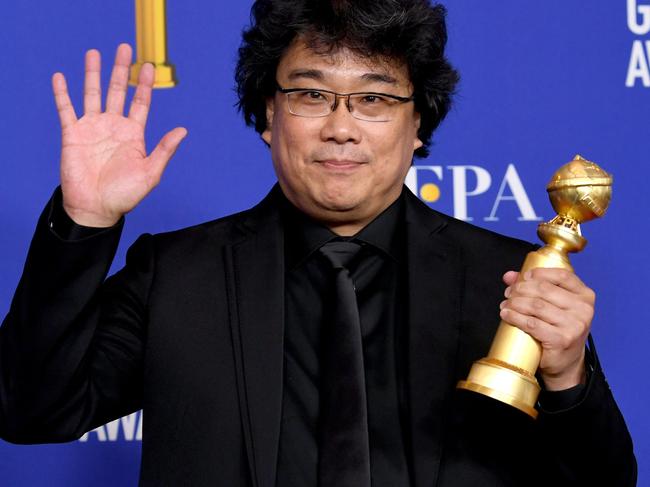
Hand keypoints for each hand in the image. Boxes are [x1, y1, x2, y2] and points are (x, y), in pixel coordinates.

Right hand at [52, 43, 186, 226]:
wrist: (96, 208)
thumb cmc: (125, 195)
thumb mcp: (150, 172)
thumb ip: (164, 150)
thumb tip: (184, 130)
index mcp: (133, 135)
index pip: (140, 103)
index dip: (144, 84)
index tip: (148, 66)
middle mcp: (113, 127)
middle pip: (118, 91)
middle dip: (121, 70)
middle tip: (124, 47)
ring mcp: (93, 128)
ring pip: (93, 94)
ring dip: (92, 74)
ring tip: (94, 53)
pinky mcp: (73, 135)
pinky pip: (66, 109)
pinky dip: (63, 94)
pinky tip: (61, 77)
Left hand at [499, 268, 594, 390]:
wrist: (566, 363)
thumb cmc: (558, 330)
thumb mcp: (553, 305)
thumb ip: (533, 286)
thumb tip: (509, 276)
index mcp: (585, 296)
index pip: (562, 275)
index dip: (539, 273)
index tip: (524, 277)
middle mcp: (583, 309)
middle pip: (544, 290)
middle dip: (521, 289)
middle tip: (509, 294)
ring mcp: (574, 325)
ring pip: (535, 306)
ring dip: (515, 303)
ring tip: (506, 305)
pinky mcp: (561, 340)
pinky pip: (532, 324)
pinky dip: (515, 317)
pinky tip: (506, 315)